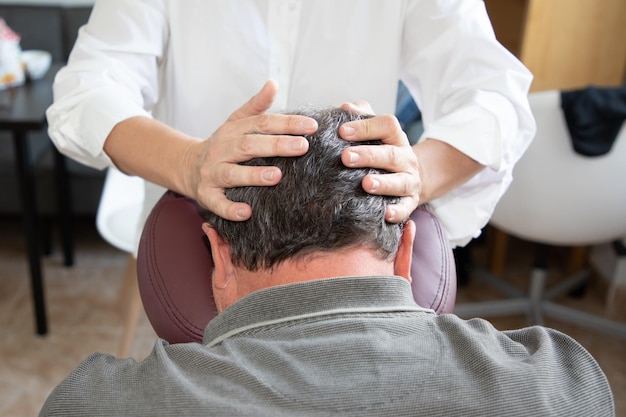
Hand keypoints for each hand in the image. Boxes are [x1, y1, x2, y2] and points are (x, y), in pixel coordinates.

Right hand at [189, 81, 317, 220]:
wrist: (186, 166)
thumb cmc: (222, 145)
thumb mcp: (235, 123)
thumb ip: (256, 106)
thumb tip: (274, 83)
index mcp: (232, 131)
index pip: (261, 123)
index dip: (286, 123)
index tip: (311, 126)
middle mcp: (221, 150)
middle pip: (248, 145)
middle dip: (276, 145)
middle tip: (303, 147)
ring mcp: (212, 173)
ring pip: (231, 174)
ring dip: (254, 175)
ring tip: (277, 176)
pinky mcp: (206, 195)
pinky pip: (217, 204)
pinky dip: (230, 209)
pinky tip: (247, 212)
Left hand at [338, 101, 420, 222]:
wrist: (410, 178)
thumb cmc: (383, 153)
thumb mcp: (376, 134)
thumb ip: (363, 118)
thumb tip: (346, 106)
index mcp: (396, 138)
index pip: (387, 125)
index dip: (365, 127)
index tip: (342, 131)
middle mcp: (406, 159)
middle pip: (390, 155)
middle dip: (368, 156)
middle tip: (345, 157)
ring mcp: (410, 181)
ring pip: (400, 182)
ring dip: (383, 183)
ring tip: (366, 184)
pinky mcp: (410, 203)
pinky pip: (405, 208)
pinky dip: (397, 212)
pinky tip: (385, 214)